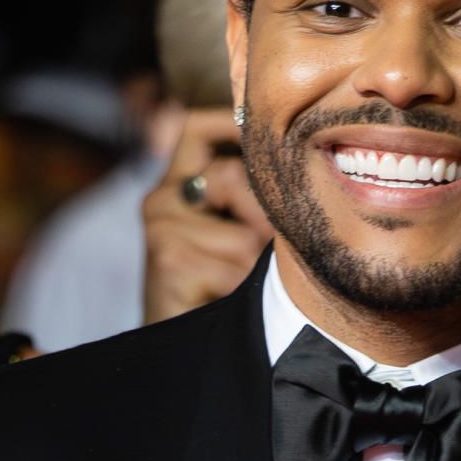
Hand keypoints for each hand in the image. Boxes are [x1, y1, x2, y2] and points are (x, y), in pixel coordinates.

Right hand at [142, 109, 274, 323]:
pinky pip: (236, 265)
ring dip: (254, 264)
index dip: (227, 119)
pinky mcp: (169, 260)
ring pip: (245, 232)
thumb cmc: (218, 285)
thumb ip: (252, 200)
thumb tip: (301, 170)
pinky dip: (242, 287)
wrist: (185, 342)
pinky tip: (220, 296)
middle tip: (252, 254)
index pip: (195, 130)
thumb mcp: (239, 234)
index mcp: (177, 187)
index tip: (260, 121)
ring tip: (234, 283)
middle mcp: (161, 200)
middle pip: (232, 176)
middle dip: (260, 218)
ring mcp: (160, 228)